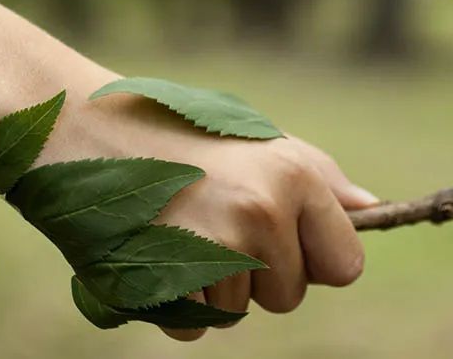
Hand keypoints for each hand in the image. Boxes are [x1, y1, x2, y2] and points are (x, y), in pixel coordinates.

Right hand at [43, 74, 379, 340]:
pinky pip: (194, 328)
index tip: (284, 238)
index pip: (346, 265)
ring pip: (239, 313)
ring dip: (213, 286)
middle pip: (289, 297)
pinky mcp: (166, 282)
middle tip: (214, 221)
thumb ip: (316, 178)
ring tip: (178, 227)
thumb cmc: (174, 128)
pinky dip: (175, 303)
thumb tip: (373, 209)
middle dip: (259, 274)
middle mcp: (261, 213)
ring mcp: (213, 251)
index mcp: (293, 176)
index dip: (315, 259)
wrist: (78, 125)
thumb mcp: (254, 138)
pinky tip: (154, 250)